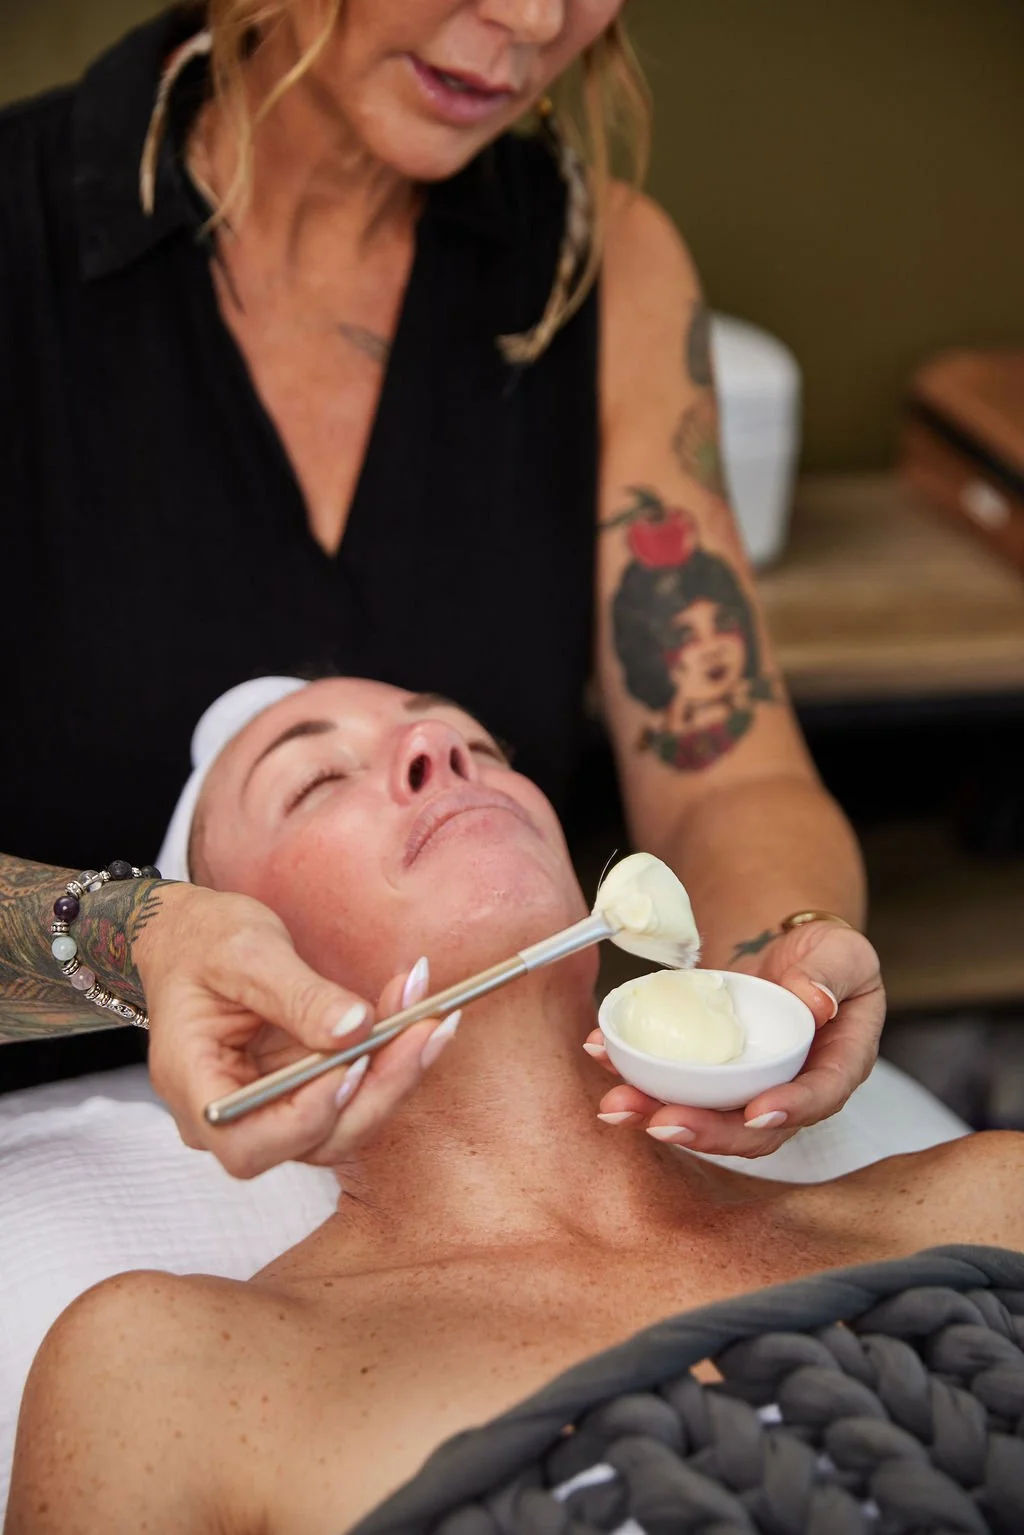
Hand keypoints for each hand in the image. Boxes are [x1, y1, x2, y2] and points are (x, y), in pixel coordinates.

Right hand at [135, 883, 448, 1177]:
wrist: (196, 938)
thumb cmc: (203, 943)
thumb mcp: (245, 952)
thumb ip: (297, 993)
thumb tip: (355, 1029)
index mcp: (193, 1087)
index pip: (245, 1144)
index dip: (304, 1120)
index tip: (352, 1065)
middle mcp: (232, 1116)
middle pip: (311, 1142)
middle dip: (376, 1091)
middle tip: (422, 1032)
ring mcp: (271, 1111)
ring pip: (344, 1124)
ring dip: (395, 1074)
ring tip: (432, 1016)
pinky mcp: (305, 1093)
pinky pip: (356, 1094)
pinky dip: (392, 1059)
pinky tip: (421, 1016)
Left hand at [586, 921, 884, 1157]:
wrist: (788, 954)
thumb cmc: (828, 957)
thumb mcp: (843, 953)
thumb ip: (832, 975)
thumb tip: (816, 1002)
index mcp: (836, 1066)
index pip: (819, 1097)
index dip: (789, 1110)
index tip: (757, 1113)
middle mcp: (791, 1090)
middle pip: (751, 1128)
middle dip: (705, 1131)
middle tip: (661, 1123)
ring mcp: (746, 1087)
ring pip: (706, 1116)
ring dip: (657, 1114)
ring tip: (616, 1105)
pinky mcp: (709, 1075)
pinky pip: (675, 1083)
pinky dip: (636, 1074)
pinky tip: (603, 1055)